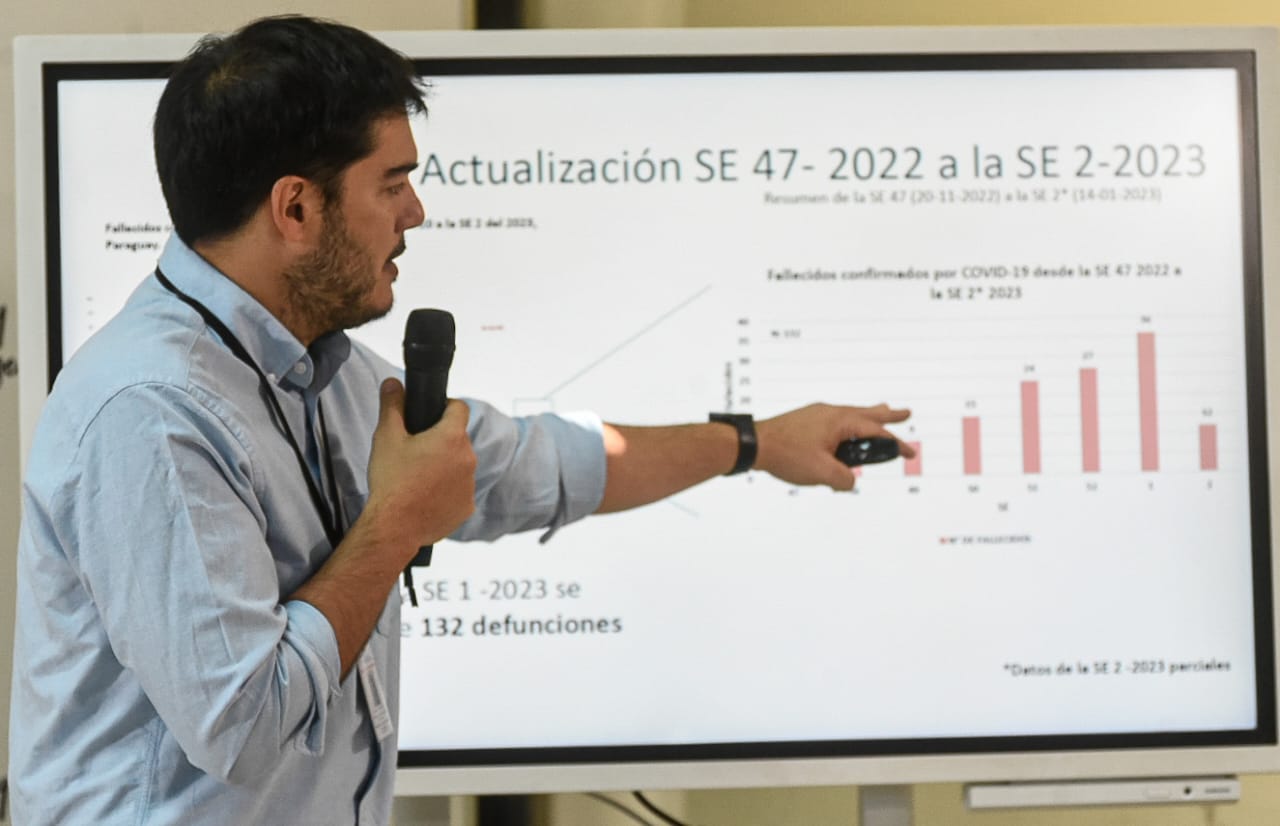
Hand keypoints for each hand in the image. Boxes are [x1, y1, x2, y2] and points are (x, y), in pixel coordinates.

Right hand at [366, 378, 475, 553]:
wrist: (394, 526)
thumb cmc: (391, 480)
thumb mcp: (386, 437)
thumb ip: (392, 405)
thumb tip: (393, 383)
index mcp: (451, 437)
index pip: (459, 408)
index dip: (445, 407)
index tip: (431, 415)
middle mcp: (468, 458)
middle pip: (458, 439)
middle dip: (441, 441)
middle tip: (415, 452)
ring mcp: (470, 484)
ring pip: (459, 465)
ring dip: (445, 467)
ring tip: (418, 478)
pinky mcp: (467, 507)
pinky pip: (459, 491)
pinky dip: (447, 492)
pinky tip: (426, 497)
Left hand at [754, 402, 913, 490]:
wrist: (753, 444)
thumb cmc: (785, 454)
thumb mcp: (821, 472)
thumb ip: (844, 479)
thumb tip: (849, 481)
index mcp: (839, 421)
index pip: (875, 432)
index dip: (894, 443)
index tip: (909, 452)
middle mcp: (830, 413)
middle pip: (866, 414)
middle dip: (887, 416)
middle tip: (905, 413)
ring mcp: (817, 415)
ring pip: (850, 415)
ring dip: (868, 416)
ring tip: (880, 413)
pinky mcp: (805, 421)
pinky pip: (834, 420)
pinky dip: (848, 423)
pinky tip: (843, 432)